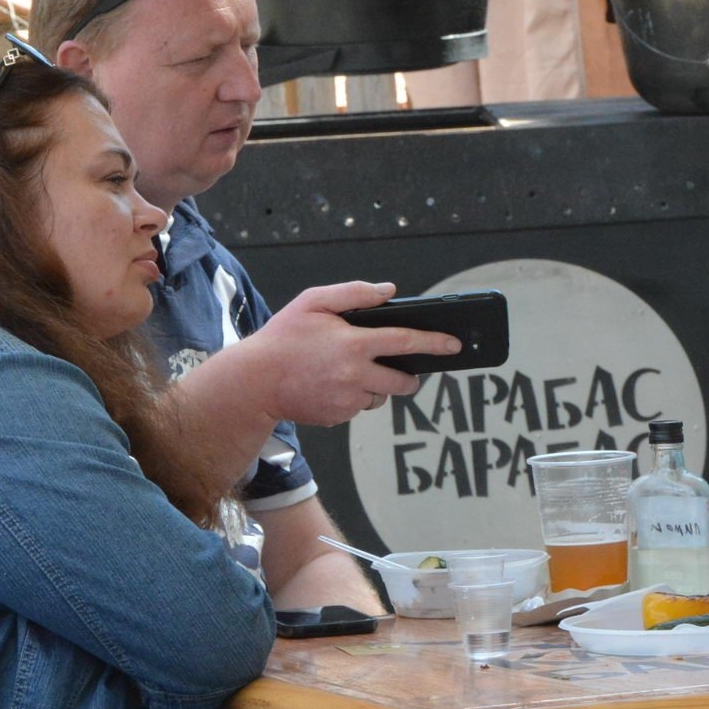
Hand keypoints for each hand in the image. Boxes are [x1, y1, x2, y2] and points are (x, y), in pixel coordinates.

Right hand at [245, 281, 459, 426]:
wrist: (254, 382)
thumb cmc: (283, 337)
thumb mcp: (313, 302)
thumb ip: (354, 293)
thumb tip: (389, 291)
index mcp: (353, 344)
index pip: (406, 342)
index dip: (435, 342)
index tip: (454, 344)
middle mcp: (355, 375)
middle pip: (403, 381)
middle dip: (409, 376)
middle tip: (403, 369)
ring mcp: (347, 400)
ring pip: (380, 397)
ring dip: (376, 386)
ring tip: (348, 371)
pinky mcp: (338, 417)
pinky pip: (358, 408)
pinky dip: (353, 397)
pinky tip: (331, 385)